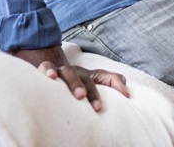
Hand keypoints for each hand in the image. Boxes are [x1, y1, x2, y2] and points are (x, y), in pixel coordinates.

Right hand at [12, 45, 129, 110]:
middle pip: (78, 74)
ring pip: (64, 70)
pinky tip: (48, 76)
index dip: (96, 94)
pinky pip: (45, 66)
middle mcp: (75, 71)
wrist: (60, 72)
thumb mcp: (98, 81)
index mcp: (87, 74)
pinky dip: (46, 69)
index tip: (98, 108)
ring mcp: (61, 70)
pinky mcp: (47, 71)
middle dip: (78, 84)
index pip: (96, 79)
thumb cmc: (82, 82)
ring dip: (62, 76)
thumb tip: (128, 94)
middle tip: (80, 96)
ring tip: (59, 80)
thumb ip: (114, 83)